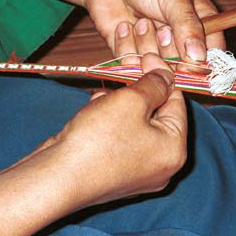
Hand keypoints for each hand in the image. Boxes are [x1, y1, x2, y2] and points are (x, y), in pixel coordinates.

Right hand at [34, 53, 186, 205]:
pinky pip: (118, 138)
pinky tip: (93, 109)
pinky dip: (108, 121)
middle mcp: (160, 165)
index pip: (177, 103)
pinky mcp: (112, 172)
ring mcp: (135, 171)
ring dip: (119, 104)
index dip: (162, 76)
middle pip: (156, 114)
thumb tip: (166, 75)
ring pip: (134, 124)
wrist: (58, 177)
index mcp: (174, 150)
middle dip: (137, 90)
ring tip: (102, 96)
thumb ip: (154, 84)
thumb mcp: (132, 100)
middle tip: (122, 70)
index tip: (146, 57)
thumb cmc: (99, 140)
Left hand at [82, 0, 224, 63]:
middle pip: (183, 66)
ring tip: (139, 21)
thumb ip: (188, 26)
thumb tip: (199, 58)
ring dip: (146, 44)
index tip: (190, 62)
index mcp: (200, 22)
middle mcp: (179, 39)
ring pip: (156, 67)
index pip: (212, 54)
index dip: (203, 63)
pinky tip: (123, 26)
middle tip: (160, 29)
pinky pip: (132, 65)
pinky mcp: (130, 53)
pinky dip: (126, 47)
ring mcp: (155, 48)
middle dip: (169, 50)